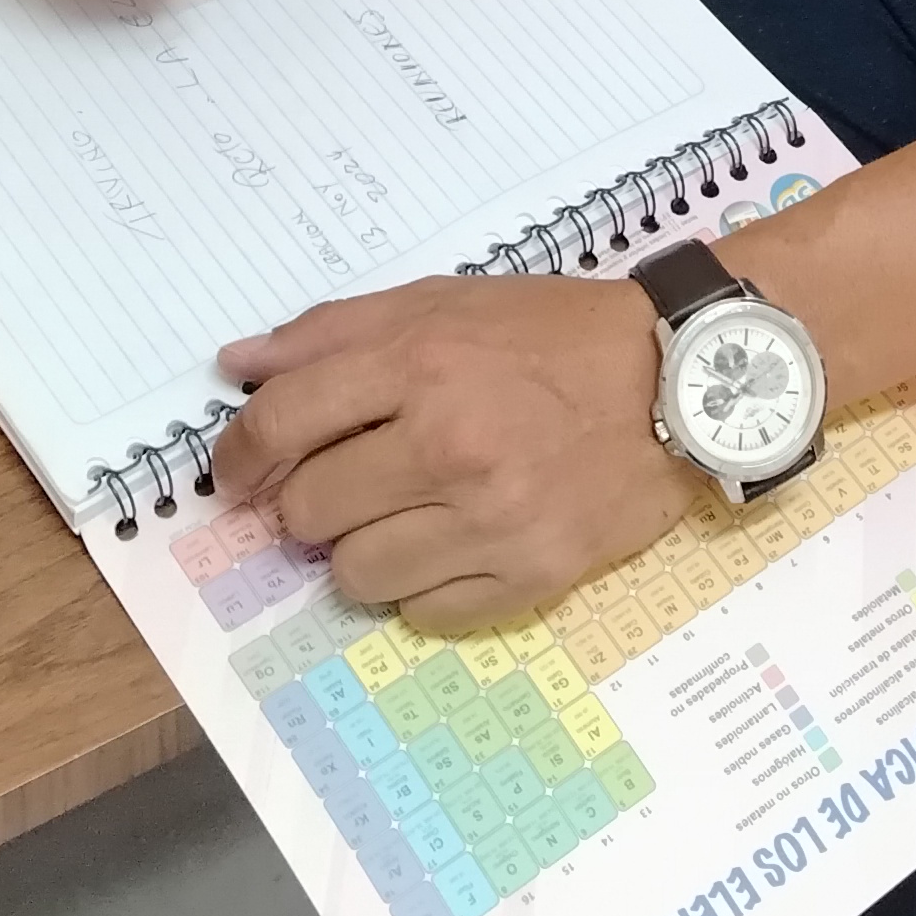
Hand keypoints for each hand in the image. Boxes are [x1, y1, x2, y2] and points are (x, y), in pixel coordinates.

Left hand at [217, 275, 693, 627]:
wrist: (679, 384)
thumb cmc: (554, 337)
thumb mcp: (443, 302)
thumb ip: (333, 331)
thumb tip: (235, 367)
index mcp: (420, 364)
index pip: (281, 425)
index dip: (239, 457)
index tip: (238, 475)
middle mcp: (448, 446)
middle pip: (309, 510)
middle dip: (308, 501)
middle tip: (345, 483)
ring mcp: (490, 521)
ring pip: (356, 573)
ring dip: (361, 548)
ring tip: (405, 514)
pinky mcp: (531, 577)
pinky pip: (423, 612)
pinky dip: (422, 586)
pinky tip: (453, 544)